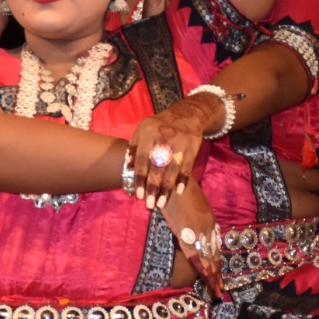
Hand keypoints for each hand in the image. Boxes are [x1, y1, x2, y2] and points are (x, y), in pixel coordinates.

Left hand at [127, 88, 223, 208]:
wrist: (187, 114)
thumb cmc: (159, 126)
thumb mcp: (142, 130)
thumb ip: (133, 147)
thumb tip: (126, 167)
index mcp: (148, 132)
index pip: (142, 159)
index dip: (139, 178)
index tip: (138, 195)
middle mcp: (163, 137)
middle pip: (156, 166)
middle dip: (152, 187)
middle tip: (149, 204)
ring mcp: (179, 143)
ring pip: (172, 169)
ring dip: (166, 188)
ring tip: (161, 203)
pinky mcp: (192, 147)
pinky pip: (186, 167)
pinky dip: (182, 180)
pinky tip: (178, 191)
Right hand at [162, 178, 223, 297]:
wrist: (173, 178)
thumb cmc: (179, 187)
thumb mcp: (193, 202)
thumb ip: (195, 216)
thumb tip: (193, 226)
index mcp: (209, 221)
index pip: (215, 246)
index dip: (217, 261)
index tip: (219, 273)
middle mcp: (207, 228)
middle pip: (214, 255)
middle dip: (217, 273)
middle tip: (220, 289)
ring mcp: (198, 232)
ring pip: (208, 258)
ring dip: (212, 275)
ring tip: (216, 290)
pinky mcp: (186, 234)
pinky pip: (195, 255)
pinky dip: (201, 268)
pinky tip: (206, 278)